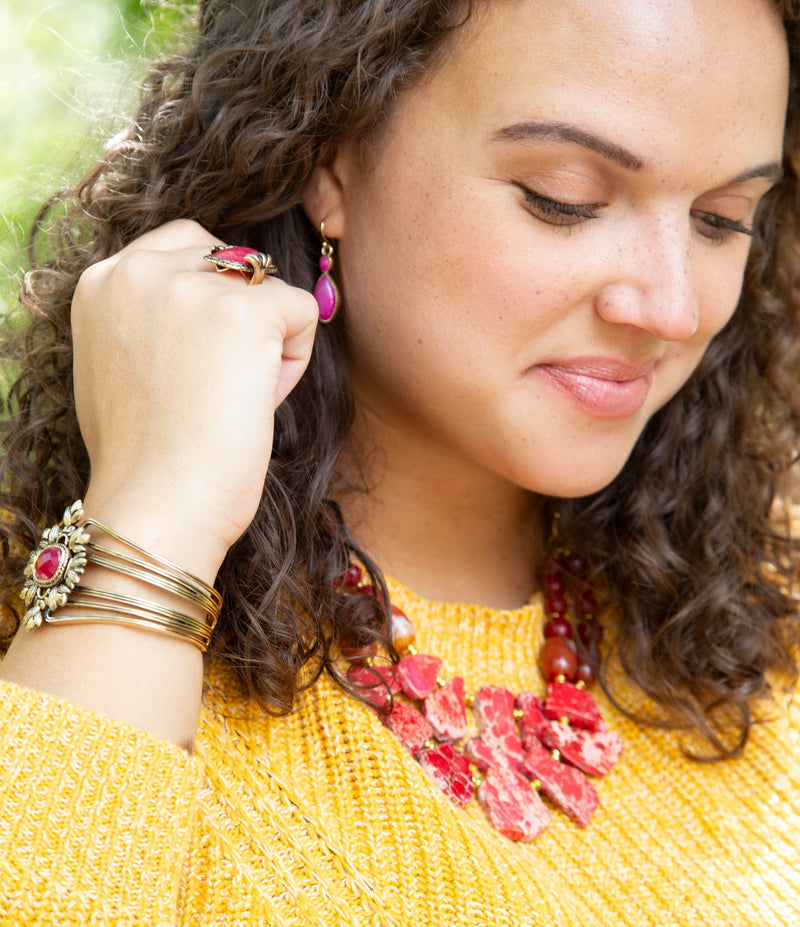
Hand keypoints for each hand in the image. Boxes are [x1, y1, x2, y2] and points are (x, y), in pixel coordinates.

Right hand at [71, 219, 318, 580]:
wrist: (157, 506)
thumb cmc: (143, 457)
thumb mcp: (118, 364)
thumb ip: (149, 317)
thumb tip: (210, 305)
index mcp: (103, 280)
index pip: (184, 245)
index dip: (211, 302)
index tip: (200, 361)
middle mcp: (140, 269)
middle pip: (234, 257)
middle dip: (243, 311)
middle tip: (221, 381)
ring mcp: (192, 286)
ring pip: (269, 286)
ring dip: (269, 339)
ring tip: (236, 396)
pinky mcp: (244, 313)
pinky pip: (303, 312)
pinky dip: (295, 361)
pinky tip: (259, 401)